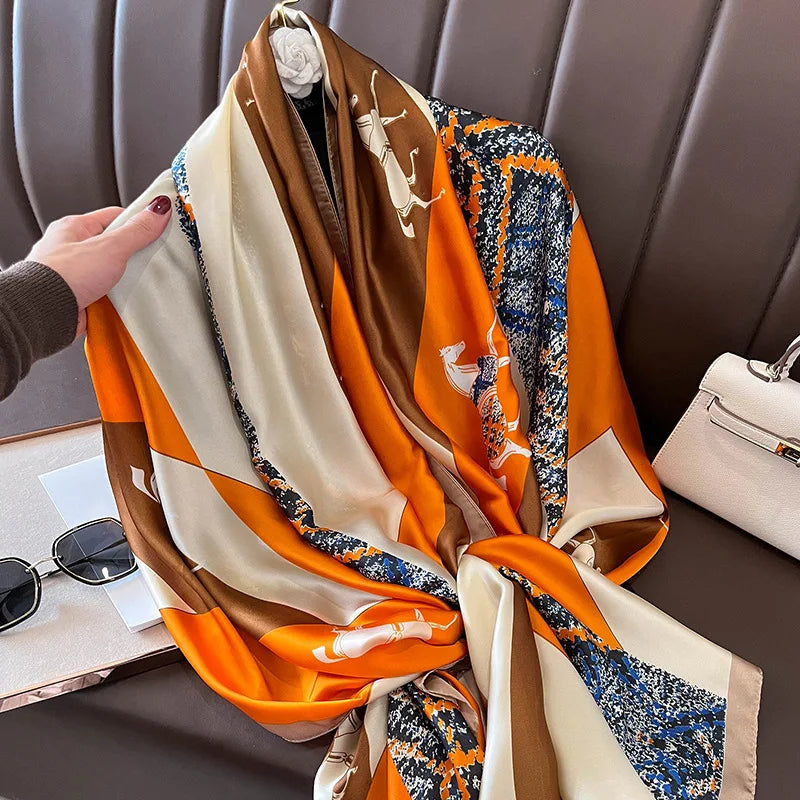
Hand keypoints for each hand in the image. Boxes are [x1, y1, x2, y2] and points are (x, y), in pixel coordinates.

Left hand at [26, 196, 171, 336]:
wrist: (44, 312)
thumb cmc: (62, 275)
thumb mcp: (110, 247)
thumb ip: (137, 230)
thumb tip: (158, 209)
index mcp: (74, 228)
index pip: (113, 216)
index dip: (137, 221)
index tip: (157, 226)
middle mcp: (71, 250)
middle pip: (113, 246)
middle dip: (132, 255)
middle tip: (148, 259)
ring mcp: (75, 274)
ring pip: (110, 272)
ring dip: (124, 280)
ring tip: (135, 282)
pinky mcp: (79, 297)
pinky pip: (105, 294)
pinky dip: (116, 298)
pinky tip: (124, 300)